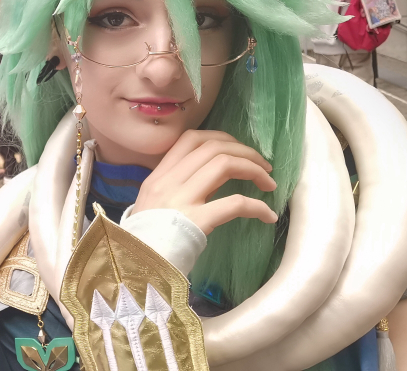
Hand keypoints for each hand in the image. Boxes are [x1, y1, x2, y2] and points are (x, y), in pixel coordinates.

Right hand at [130, 130, 277, 234]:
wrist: (137, 268)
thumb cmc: (147, 241)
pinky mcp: (196, 222)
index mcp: (158, 176)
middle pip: (213, 147)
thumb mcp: (153, 204)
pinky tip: (267, 216)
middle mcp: (168, 182)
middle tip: (263, 166)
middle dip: (245, 152)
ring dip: (254, 170)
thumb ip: (175, 187)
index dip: (221, 138)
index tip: (237, 149)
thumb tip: (208, 178)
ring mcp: (181, 201)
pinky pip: (234, 204)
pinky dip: (257, 207)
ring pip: (225, 165)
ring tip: (269, 184)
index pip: (191, 139)